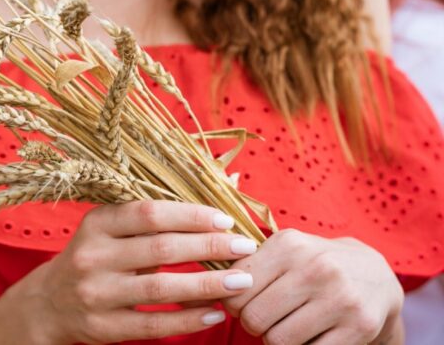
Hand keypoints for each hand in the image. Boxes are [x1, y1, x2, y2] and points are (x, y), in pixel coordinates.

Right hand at [4, 201, 258, 343]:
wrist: (48, 303)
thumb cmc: (96, 256)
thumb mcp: (113, 228)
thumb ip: (160, 212)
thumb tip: (225, 179)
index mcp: (97, 223)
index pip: (148, 213)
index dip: (190, 214)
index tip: (225, 219)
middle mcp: (93, 255)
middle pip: (159, 249)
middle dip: (207, 246)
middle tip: (244, 247)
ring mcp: (96, 294)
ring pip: (159, 289)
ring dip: (206, 285)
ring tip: (241, 281)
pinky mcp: (102, 327)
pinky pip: (152, 325)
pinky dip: (188, 319)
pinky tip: (215, 312)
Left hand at [222, 229, 403, 344]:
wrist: (375, 274)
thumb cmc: (313, 263)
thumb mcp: (283, 251)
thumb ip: (246, 266)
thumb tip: (205, 291)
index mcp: (289, 245)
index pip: (238, 288)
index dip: (234, 303)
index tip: (245, 302)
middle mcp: (315, 267)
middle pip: (255, 318)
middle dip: (254, 325)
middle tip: (266, 319)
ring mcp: (340, 298)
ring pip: (279, 340)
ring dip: (276, 340)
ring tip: (286, 326)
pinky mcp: (359, 326)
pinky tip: (310, 335)